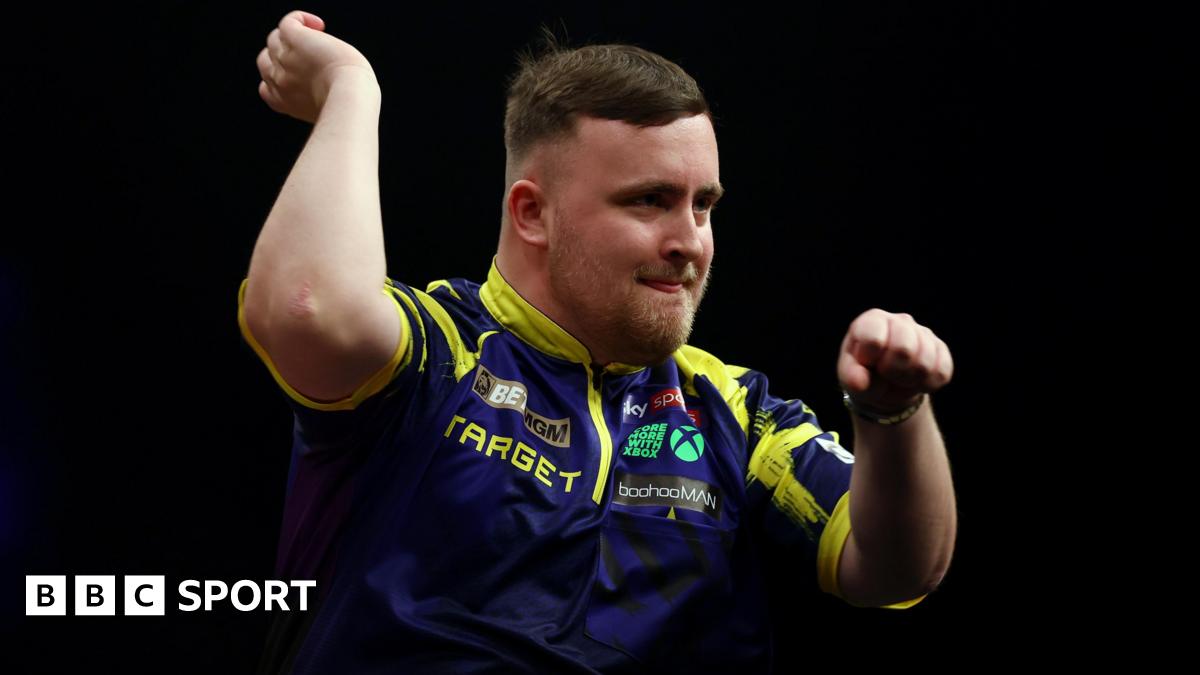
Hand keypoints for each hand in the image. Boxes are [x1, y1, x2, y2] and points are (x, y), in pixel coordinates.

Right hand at [256, 10, 377, 123]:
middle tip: (312, 55)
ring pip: (275, 39)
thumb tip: (324, 86)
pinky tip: (319, 25)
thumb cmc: (348, 105)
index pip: (266, 87)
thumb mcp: (325, 109)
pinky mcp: (294, 39)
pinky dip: (301, 19)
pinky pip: (288, 22)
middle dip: (284, 55)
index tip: (299, 75)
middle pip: (266, 59)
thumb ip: (314, 99)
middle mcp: (279, 80)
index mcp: (284, 102)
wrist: (349, 96)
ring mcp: (284, 59)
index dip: (278, 77)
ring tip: (320, 40)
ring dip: (296, 37)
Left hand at [837, 309, 953, 412]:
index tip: (867, 363)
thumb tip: (859, 383)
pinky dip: (925, 385)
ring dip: (908, 380)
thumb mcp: (850, 376)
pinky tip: (914, 380)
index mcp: (873, 320)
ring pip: (924, 364)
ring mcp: (924, 333)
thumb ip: (852, 376)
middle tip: (884, 374)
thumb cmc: (863, 374)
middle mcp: (900, 321)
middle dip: (892, 371)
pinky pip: (940, 373)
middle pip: (904, 350)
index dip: (870, 357)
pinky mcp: (941, 350)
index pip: (874, 338)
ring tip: (897, 378)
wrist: (887, 386)